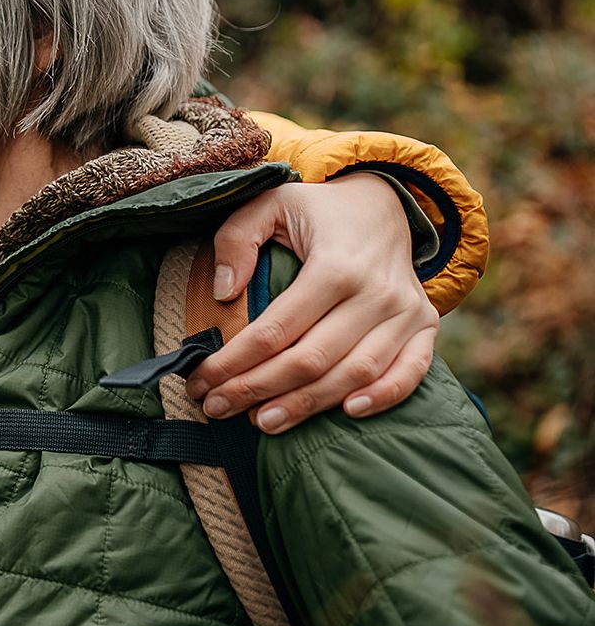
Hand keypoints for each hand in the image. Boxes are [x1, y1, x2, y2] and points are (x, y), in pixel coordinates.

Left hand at [189, 178, 439, 433]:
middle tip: (217, 408)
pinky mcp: (425, 326)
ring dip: (307, 404)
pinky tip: (348, 412)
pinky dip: (385, 396)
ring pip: (355, 373)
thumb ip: (237, 240)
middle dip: (258, 389)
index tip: (200, 381)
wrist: (384, 203)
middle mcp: (376, 293)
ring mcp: (406, 312)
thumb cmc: (317, 210)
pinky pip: (412, 371)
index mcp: (335, 265)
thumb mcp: (269, 203)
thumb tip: (222, 292)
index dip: (235, 361)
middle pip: (311, 359)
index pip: (277, 329)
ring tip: (263, 422)